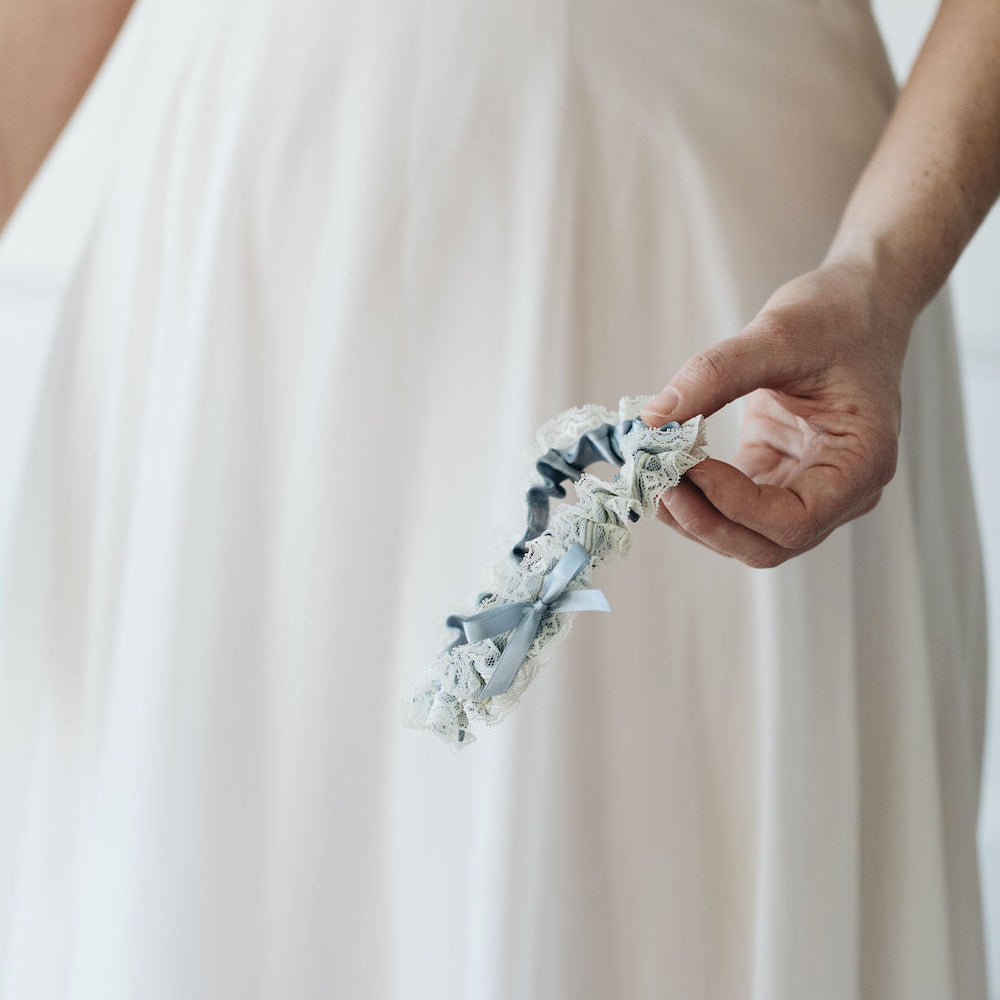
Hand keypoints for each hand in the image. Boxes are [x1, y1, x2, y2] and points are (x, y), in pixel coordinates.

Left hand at [640, 256, 919, 567]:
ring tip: (649, 473)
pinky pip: (730, 506)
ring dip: (692, 515)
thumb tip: (654, 417)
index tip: (689, 465)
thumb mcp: (779, 333)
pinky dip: (694, 495)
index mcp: (861, 464)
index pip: (796, 521)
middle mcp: (839, 491)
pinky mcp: (774, 476)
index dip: (736, 505)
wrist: (857, 304)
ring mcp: (805, 488)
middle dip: (705, 522)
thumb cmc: (837, 317)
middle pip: (766, 544)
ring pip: (744, 535)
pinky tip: (663, 465)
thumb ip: (716, 374)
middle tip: (655, 482)